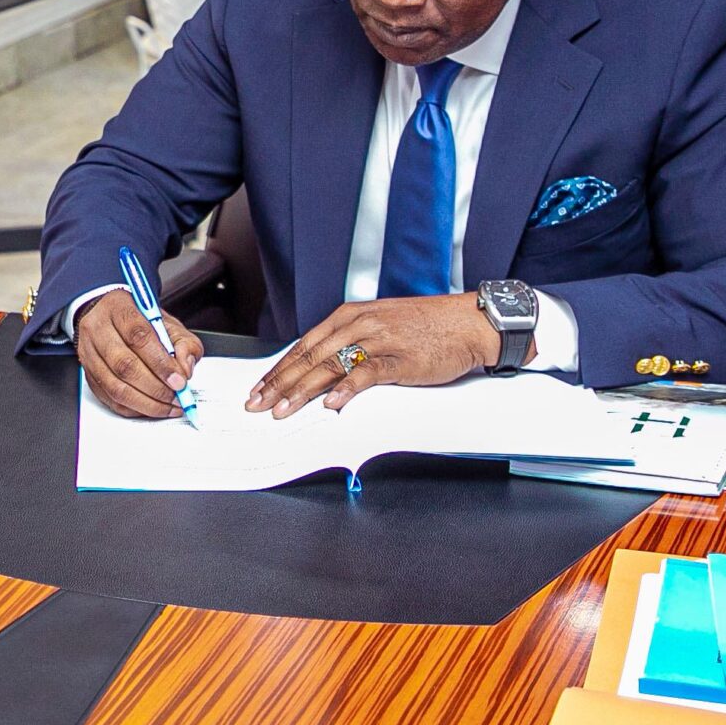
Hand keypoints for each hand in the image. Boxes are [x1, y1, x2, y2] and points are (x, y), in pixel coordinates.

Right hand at [75, 289, 201, 419]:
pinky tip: (150, 408)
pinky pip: (109, 398)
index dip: (161, 363)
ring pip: (114, 386)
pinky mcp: (87, 373)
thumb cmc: (139, 320)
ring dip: (145, 403)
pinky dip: (133, 408)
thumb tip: (185, 369)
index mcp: (119, 309)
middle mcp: (98, 330)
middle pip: (124, 365)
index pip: (138, 337)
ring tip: (168, 407)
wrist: (109, 317)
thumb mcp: (168, 322)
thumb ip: (184, 343)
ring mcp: (88, 353)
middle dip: (155, 388)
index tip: (179, 380)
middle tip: (176, 397)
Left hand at [248, 295, 499, 417]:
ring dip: (303, 390)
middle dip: (280, 382)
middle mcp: (359, 324)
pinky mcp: (400, 358)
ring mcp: (379, 340)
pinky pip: (367, 374)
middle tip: (258, 404)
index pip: (304, 345)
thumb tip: (321, 368)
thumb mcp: (380, 324)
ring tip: (283, 409)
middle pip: (310, 356)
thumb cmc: (427, 326)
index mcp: (350, 315)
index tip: (260, 387)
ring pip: (330, 366)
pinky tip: (330, 404)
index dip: (279, 368)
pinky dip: (346, 389)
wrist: (467, 321)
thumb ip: (350, 342)